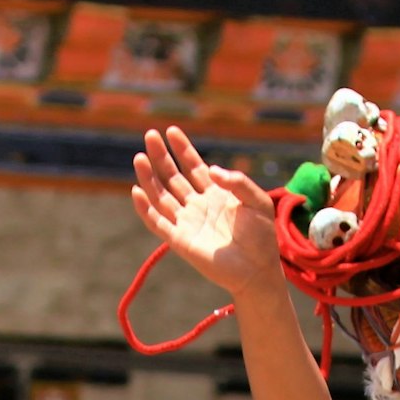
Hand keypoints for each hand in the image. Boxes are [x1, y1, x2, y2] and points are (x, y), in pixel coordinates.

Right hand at [131, 127, 285, 301]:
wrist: (258, 269)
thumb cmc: (262, 237)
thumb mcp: (258, 201)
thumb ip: (238, 182)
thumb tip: (211, 170)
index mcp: (215, 194)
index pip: (193, 166)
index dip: (182, 149)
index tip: (171, 131)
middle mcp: (197, 206)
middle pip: (173, 177)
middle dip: (161, 156)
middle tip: (150, 135)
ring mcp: (187, 222)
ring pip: (161, 196)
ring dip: (149, 177)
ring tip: (140, 157)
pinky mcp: (180, 241)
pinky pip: (158, 223)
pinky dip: (146, 209)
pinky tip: (137, 191)